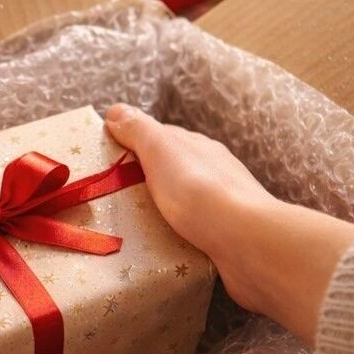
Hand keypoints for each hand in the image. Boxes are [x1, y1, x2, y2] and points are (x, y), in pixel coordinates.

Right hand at [105, 104, 353, 345]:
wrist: (247, 242)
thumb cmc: (199, 192)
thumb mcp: (161, 152)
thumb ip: (139, 131)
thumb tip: (116, 110)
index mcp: (197, 147)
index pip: (160, 138)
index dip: (133, 146)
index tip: (106, 163)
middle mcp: (212, 170)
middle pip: (170, 170)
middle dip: (144, 180)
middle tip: (112, 199)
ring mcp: (222, 204)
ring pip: (182, 202)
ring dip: (160, 209)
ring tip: (133, 226)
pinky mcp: (225, 235)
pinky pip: (193, 230)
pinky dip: (176, 233)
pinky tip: (163, 243)